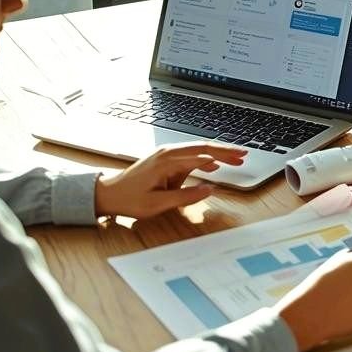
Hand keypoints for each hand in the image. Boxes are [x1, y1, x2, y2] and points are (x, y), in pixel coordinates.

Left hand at [93, 143, 246, 218]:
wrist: (107, 193)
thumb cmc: (129, 199)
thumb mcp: (158, 204)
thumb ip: (186, 196)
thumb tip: (210, 189)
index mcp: (168, 161)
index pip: (203, 154)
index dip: (224, 155)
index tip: (240, 157)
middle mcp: (168, 153)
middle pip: (203, 147)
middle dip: (225, 150)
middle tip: (244, 154)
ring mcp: (166, 154)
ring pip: (197, 150)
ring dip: (216, 154)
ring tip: (234, 161)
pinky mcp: (164, 159)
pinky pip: (189, 156)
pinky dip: (204, 159)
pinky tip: (212, 166)